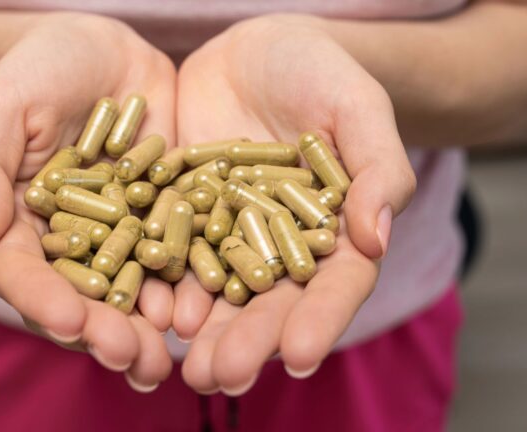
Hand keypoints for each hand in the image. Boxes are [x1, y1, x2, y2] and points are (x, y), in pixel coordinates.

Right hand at [0, 13, 176, 390]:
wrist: (104, 49)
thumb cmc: (41, 68)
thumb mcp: (3, 107)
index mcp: (21, 223)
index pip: (24, 272)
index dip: (43, 301)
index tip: (69, 322)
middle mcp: (71, 240)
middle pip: (81, 296)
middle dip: (103, 331)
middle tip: (129, 359)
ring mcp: (122, 232)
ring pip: (132, 289)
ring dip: (148, 326)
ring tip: (166, 356)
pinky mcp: (165, 215)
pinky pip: (178, 253)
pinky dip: (190, 283)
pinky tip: (206, 307)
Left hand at [173, 14, 416, 393]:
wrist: (257, 49)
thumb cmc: (321, 71)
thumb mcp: (357, 107)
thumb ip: (377, 169)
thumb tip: (378, 240)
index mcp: (335, 231)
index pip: (334, 285)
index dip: (318, 321)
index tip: (298, 357)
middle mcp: (281, 244)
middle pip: (271, 303)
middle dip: (248, 342)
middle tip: (220, 377)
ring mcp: (230, 233)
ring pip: (220, 292)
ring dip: (201, 332)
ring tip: (182, 366)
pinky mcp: (185, 214)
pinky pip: (174, 253)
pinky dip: (162, 284)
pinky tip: (148, 311)